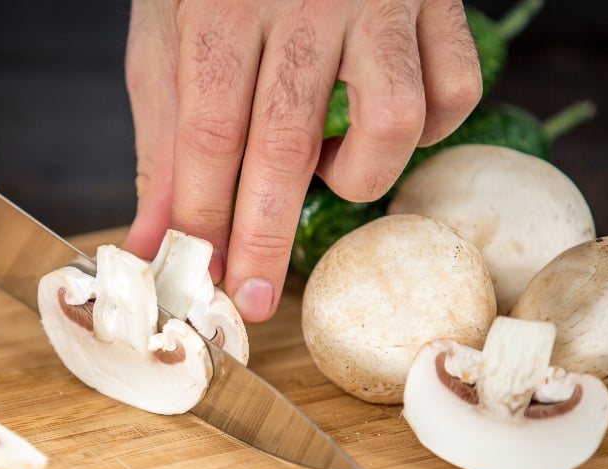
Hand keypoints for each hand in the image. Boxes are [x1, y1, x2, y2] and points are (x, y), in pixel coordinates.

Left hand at [123, 0, 481, 322]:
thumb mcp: (168, 33)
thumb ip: (163, 136)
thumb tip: (154, 240)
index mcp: (223, 4)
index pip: (211, 136)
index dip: (204, 219)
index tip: (199, 278)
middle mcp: (308, 1)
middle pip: (289, 145)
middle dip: (266, 239)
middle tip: (253, 299)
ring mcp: (380, 1)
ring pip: (391, 123)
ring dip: (358, 178)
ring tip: (328, 172)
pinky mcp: (437, 2)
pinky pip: (453, 93)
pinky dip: (425, 132)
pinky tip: (380, 128)